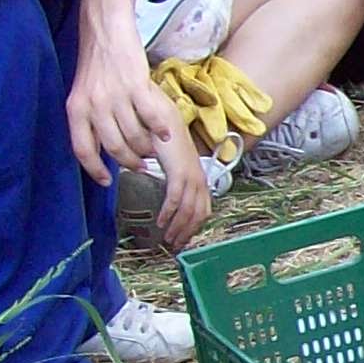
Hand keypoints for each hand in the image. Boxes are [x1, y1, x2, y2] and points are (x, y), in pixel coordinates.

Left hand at [65, 39, 179, 189]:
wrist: (106, 25)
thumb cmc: (96, 58)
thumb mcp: (83, 91)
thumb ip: (90, 117)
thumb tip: (102, 145)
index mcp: (76, 108)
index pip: (83, 149)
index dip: (94, 170)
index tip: (106, 182)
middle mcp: (94, 105)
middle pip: (114, 147)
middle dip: (130, 162)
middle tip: (141, 166)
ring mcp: (115, 95)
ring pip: (134, 136)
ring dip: (146, 147)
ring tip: (153, 149)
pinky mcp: (136, 85)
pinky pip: (152, 117)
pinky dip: (161, 129)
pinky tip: (166, 134)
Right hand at [148, 107, 211, 251]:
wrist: (160, 117)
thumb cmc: (160, 137)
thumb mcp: (169, 161)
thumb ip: (169, 175)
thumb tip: (163, 189)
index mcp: (198, 175)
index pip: (203, 207)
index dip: (195, 225)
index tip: (184, 237)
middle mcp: (198, 177)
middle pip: (199, 213)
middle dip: (187, 232)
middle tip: (175, 245)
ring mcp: (191, 174)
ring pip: (189, 210)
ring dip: (178, 227)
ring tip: (167, 238)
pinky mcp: (179, 171)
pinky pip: (175, 199)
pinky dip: (169, 213)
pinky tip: (160, 222)